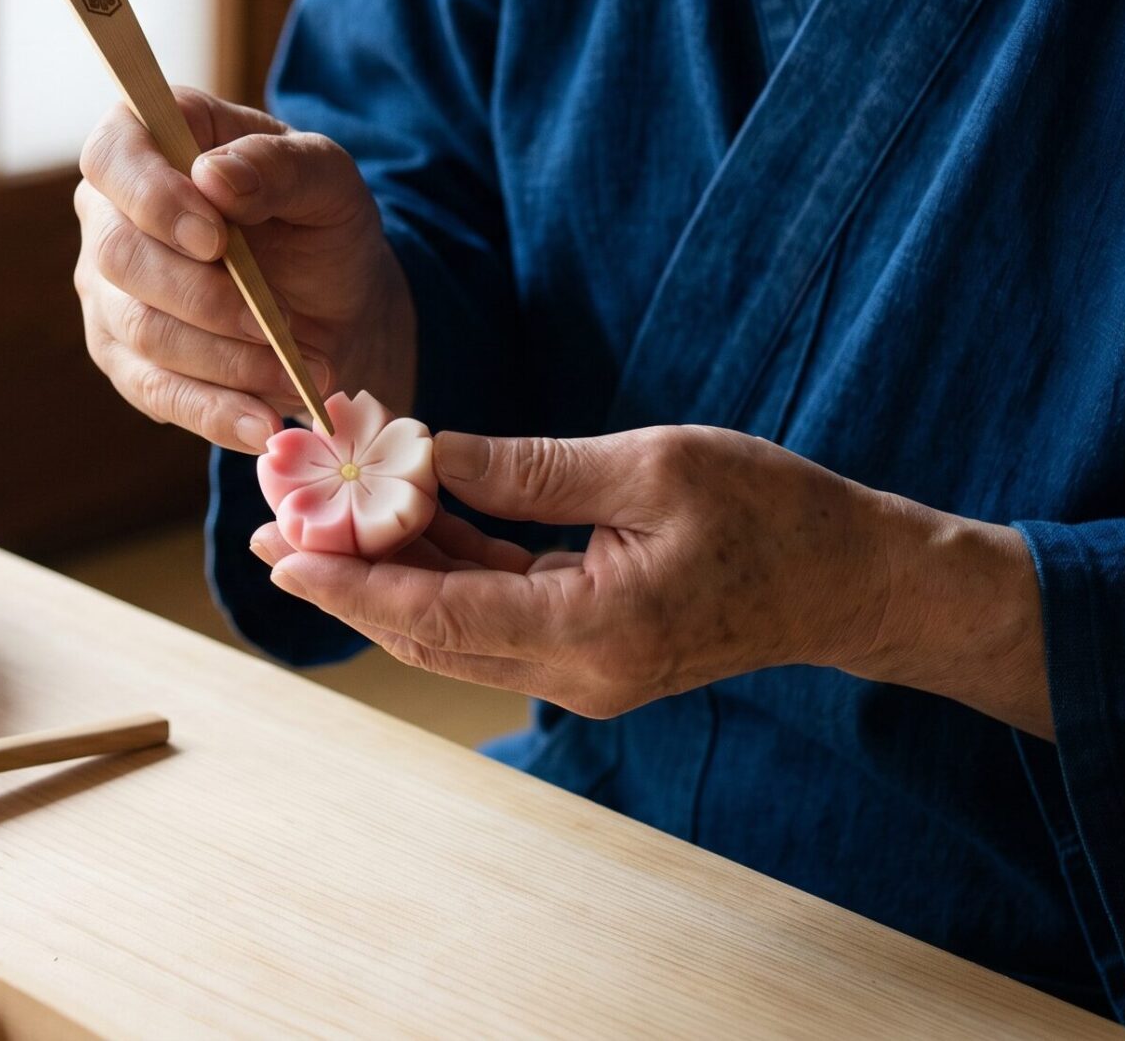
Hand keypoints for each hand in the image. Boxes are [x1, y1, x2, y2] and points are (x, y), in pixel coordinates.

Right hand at [75, 89, 415, 451]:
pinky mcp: (125, 357)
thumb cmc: (320, 221)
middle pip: (120, 256)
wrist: (336, 302)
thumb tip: (214, 178)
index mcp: (150, 141)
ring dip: (226, 362)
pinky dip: (214, 413)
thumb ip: (279, 166)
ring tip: (300, 373)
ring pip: (141, 332)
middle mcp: (111, 213)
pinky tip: (264, 424)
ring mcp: (109, 290)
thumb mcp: (327, 180)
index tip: (215, 239)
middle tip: (277, 323)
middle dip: (204, 298)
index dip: (151, 198)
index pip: (111, 156)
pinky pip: (154, 392)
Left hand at [250, 425, 1052, 735]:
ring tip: (314, 522)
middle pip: (428, 632)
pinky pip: (495, 615)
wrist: (852, 580)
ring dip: (386, 576)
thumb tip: (426, 453)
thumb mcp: (650, 466)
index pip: (439, 610)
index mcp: (591, 628)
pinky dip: (444, 570)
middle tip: (272, 528)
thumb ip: (530, 469)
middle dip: (346, 580)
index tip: (282, 546)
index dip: (352, 579)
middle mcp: (576, 670)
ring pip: (454, 628)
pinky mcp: (589, 651)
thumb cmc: (771, 512)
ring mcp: (582, 670)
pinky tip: (402, 519)